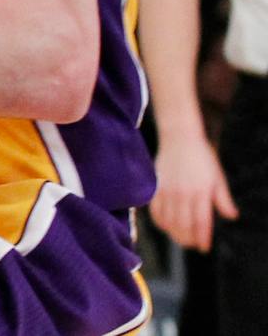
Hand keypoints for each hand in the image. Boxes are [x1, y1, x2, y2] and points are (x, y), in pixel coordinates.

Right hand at [149, 134, 237, 250]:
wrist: (179, 138)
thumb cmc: (202, 157)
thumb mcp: (217, 177)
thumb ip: (223, 199)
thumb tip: (231, 216)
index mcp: (201, 192)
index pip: (201, 222)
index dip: (202, 238)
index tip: (204, 247)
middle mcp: (183, 193)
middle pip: (183, 225)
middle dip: (188, 239)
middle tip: (192, 245)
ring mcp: (167, 190)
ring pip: (168, 221)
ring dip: (174, 234)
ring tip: (180, 239)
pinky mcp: (156, 186)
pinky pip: (155, 210)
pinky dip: (160, 222)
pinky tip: (166, 225)